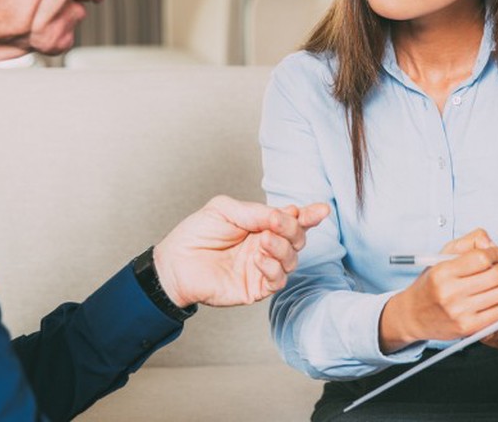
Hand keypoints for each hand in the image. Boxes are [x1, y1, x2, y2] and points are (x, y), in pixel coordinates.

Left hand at [152, 195, 329, 307]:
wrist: (175, 263)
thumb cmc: (196, 233)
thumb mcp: (225, 209)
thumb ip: (255, 212)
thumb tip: (283, 214)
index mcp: (262, 225)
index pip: (292, 220)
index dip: (309, 215)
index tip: (322, 210)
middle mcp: (266, 246)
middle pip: (298, 238)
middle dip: (293, 229)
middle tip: (277, 224)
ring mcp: (262, 267)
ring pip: (292, 259)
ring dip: (282, 248)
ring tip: (262, 241)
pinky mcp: (256, 288)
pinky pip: (277, 280)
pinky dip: (272, 267)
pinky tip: (258, 258)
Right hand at [380, 229, 497, 352]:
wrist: (413, 315)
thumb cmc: (430, 284)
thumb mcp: (442, 257)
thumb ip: (468, 243)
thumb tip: (493, 245)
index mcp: (442, 272)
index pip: (481, 258)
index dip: (496, 252)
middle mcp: (450, 292)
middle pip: (496, 275)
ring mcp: (459, 312)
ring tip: (492, 285)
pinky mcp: (468, 328)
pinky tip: (489, 300)